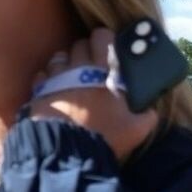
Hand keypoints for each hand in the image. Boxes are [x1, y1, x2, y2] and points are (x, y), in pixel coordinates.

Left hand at [31, 29, 158, 160]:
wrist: (69, 153)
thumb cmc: (104, 138)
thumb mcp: (134, 131)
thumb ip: (146, 118)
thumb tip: (151, 112)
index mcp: (102, 72)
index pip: (102, 37)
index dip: (105, 39)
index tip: (107, 47)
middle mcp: (77, 68)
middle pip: (79, 45)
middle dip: (86, 51)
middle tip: (91, 66)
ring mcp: (56, 78)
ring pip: (60, 57)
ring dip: (66, 63)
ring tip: (71, 78)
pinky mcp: (39, 91)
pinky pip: (43, 75)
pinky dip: (48, 79)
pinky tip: (54, 90)